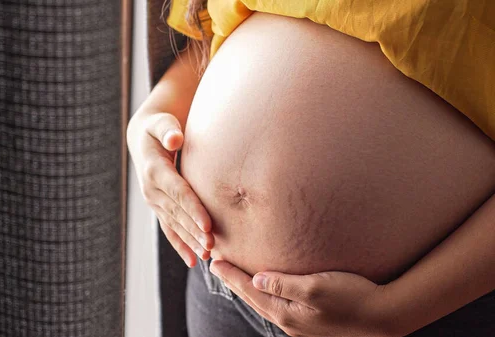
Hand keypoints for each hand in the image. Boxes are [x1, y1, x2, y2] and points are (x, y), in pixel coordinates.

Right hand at [127, 110, 213, 266]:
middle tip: (213, 247)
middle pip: (178, 214)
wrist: (143, 138)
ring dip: (190, 242)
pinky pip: (169, 230)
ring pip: (175, 225)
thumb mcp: (161, 122)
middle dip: (195, 232)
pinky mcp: (158, 207)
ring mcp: (154, 201)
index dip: (193, 209)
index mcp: (155, 170)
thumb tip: (175, 137)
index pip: (179, 193)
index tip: (208, 225)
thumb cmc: (159, 126)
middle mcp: (152, 190)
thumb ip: (168, 128)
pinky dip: (181, 245)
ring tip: (207, 256)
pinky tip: (193, 261)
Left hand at [209, 260, 394, 336]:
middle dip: (235, 283)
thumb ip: (283, 284)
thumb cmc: (353, 298)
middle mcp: (289, 322)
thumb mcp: (316, 287)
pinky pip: (279, 308)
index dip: (232, 275)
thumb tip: (256, 281)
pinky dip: (266, 296)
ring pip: (265, 305)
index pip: (250, 291)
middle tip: (218, 266)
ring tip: (236, 277)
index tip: (215, 261)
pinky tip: (267, 290)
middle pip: (253, 299)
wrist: (385, 318)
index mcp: (286, 312)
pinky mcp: (311, 324)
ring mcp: (300, 325)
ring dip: (249, 290)